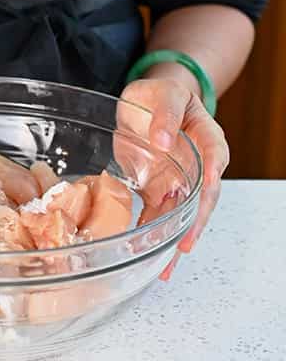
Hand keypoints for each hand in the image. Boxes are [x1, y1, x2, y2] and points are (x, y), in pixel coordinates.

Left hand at [118, 68, 228, 275]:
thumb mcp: (165, 94)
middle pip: (203, 197)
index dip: (210, 178)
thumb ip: (166, 114)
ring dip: (175, 238)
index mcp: (207, 138)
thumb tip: (164, 140)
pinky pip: (161, 214)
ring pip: (183, 213)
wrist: (146, 102)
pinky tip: (147, 252)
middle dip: (195, 222)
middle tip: (184, 244)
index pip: (214, 159)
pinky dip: (155, 233)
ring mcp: (181, 180)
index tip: (204, 194)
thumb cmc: (162, 94)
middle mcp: (199, 165)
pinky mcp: (160, 189)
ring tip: (166, 266)